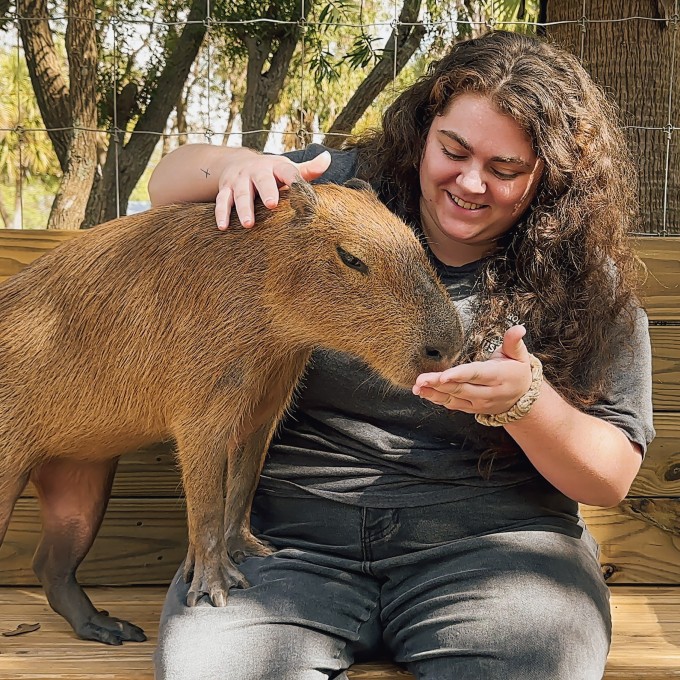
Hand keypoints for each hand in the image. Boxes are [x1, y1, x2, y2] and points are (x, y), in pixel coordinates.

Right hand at [216, 150, 331, 228]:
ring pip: (240, 194)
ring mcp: (239, 181)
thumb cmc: (270, 171)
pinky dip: (221, 214)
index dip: (294, 179)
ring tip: (248, 224)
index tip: (300, 188)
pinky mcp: (225, 189)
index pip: (287, 171)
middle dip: (266, 191)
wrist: (236, 161)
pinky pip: (222, 202)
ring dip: (244, 209)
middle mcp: (256, 171)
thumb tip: (328, 159)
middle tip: (271, 204)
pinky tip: (223, 227)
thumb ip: (307, 170)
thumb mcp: (286, 168)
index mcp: (275, 167)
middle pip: (261, 181)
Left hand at [412, 325, 533, 413]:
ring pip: (453, 397)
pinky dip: (437, 399)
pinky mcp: (470, 408)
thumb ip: (513, 341)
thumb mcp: (519, 355)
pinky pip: (452, 404)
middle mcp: (487, 392)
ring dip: (433, 393)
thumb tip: (518, 327)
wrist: (522, 399)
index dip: (458, 375)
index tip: (443, 376)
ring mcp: (478, 403)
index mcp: (498, 377)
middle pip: (459, 387)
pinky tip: (423, 392)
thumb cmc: (517, 372)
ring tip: (417, 386)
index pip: (475, 375)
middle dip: (437, 384)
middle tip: (420, 379)